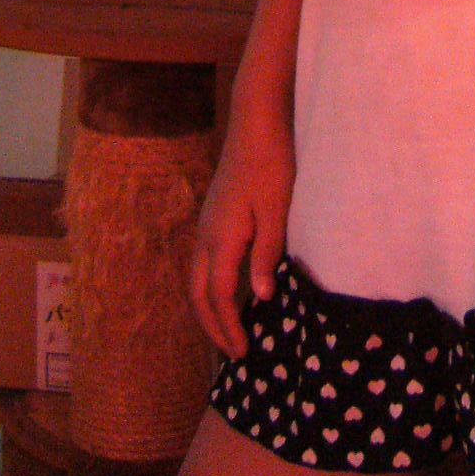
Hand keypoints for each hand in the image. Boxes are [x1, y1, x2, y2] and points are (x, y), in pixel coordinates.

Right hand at [189, 104, 294, 359]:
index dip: (229, 327)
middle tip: (233, 354)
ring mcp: (206, 224)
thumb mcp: (277, 211)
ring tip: (229, 329)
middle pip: (199, 293)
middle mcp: (206, 234)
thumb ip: (267, 255)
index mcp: (221, 238)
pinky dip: (212, 287)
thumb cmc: (271, 163)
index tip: (243, 354)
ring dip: (209, 308)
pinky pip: (204, 263)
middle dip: (213, 327)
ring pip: (197, 278)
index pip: (219, 296)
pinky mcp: (213, 215)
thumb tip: (261, 298)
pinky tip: (231, 290)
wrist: (255, 121)